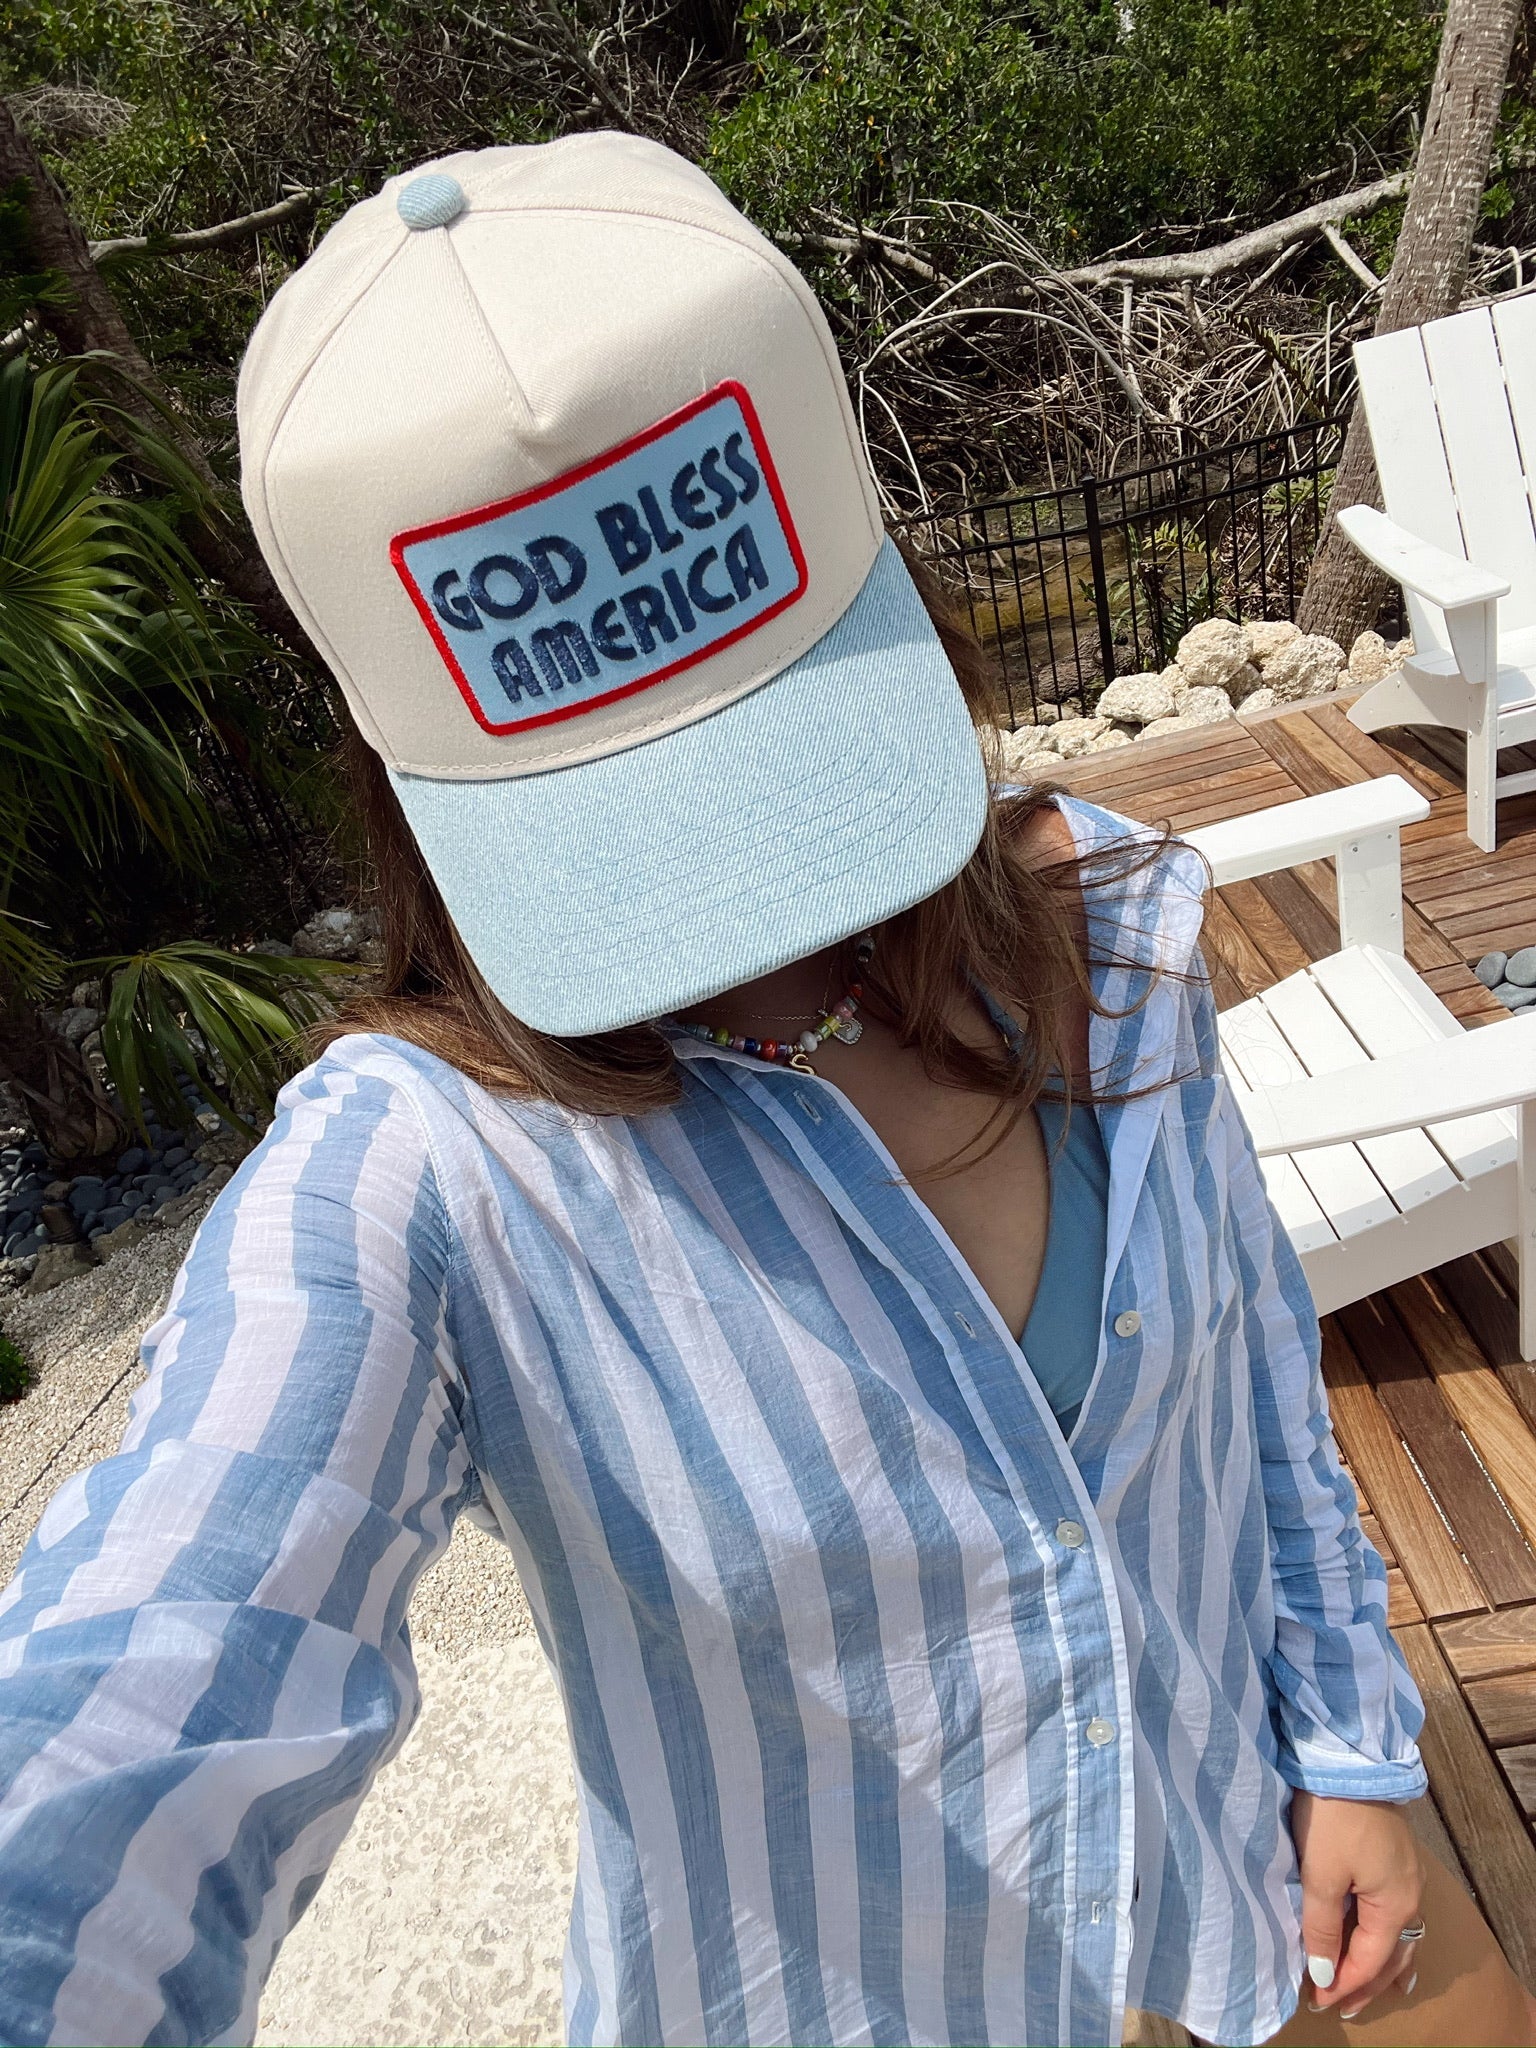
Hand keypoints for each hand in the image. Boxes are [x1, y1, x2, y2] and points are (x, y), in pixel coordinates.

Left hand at [1291, 1790, 1423, 2018]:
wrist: (1349, 1759)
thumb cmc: (1332, 1817)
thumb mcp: (1320, 1875)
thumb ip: (1323, 1927)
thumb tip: (1325, 1974)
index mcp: (1395, 1905)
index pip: (1370, 1961)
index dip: (1343, 1984)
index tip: (1316, 2001)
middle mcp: (1410, 1895)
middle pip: (1392, 1955)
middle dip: (1365, 1983)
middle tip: (1340, 2006)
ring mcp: (1407, 1875)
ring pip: (1398, 1934)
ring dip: (1378, 1962)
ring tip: (1365, 1987)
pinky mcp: (1396, 1856)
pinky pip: (1395, 1911)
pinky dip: (1384, 1936)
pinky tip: (1380, 1938)